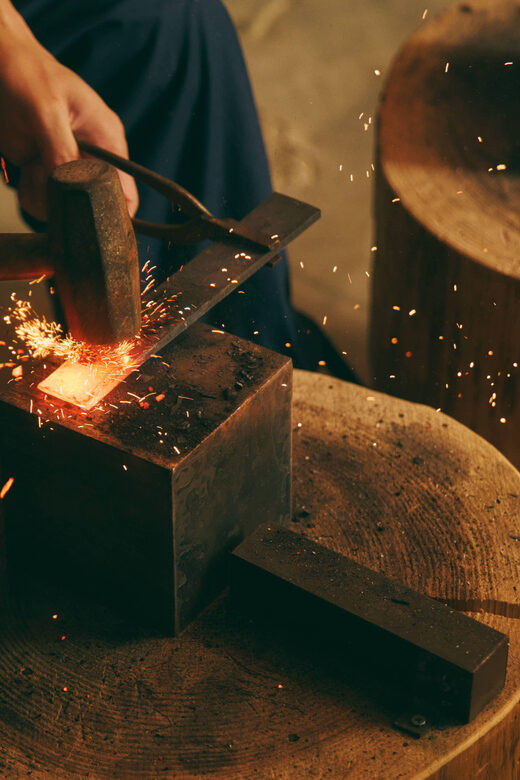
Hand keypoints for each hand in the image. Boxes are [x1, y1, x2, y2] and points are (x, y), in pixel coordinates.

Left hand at [0, 4, 138, 219]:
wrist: (0, 63)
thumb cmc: (28, 74)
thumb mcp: (47, 111)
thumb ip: (61, 151)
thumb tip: (70, 187)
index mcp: (108, 140)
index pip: (126, 191)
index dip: (115, 211)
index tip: (92, 218)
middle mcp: (93, 158)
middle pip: (94, 205)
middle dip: (70, 202)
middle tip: (48, 178)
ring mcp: (69, 167)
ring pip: (67, 207)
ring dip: (45, 197)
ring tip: (34, 167)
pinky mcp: (48, 172)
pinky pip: (45, 201)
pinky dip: (32, 194)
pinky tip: (27, 171)